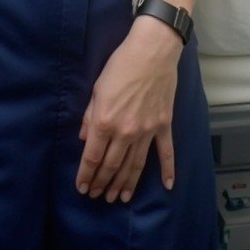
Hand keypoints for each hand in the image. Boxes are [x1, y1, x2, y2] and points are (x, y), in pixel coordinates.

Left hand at [75, 16, 181, 203]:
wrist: (152, 51)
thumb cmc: (121, 65)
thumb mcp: (97, 89)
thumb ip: (89, 116)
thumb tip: (83, 138)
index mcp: (104, 121)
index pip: (92, 157)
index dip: (86, 175)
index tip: (82, 188)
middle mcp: (125, 131)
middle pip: (112, 165)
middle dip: (103, 183)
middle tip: (98, 197)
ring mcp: (147, 131)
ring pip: (135, 165)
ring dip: (126, 184)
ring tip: (120, 198)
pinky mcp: (163, 125)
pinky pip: (166, 152)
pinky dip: (167, 170)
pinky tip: (167, 186)